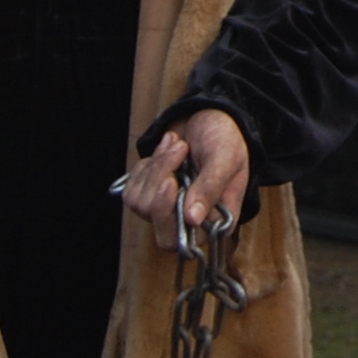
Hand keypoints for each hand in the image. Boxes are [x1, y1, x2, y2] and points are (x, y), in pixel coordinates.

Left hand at [123, 107, 252, 245]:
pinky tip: (165, 151)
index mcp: (215, 220)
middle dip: (158, 185)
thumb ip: (210, 187)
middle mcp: (189, 221)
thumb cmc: (224, 139)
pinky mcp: (148, 195)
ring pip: (140, 203)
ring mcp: (165, 209)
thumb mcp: (225, 158)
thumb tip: (192, 219)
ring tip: (178, 145)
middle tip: (177, 151)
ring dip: (157, 167)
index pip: (183, 240)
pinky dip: (146, 165)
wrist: (209, 117)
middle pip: (157, 225)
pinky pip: (132, 189)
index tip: (170, 182)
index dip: (169, 216)